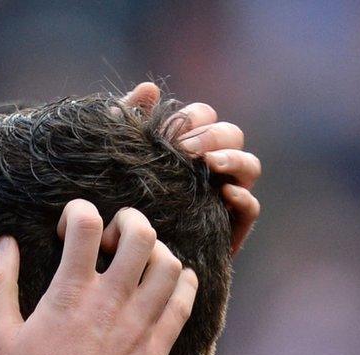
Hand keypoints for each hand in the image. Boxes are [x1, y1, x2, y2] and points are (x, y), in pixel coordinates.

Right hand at [0, 200, 197, 354]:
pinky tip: (169, 283)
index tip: (69, 230)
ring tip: (139, 264)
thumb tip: (4, 244)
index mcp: (69, 294)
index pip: (86, 223)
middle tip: (113, 239)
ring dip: (156, 252)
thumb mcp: (0, 336)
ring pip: (169, 264)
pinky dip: (182, 283)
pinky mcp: (156, 350)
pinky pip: (183, 303)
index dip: (79, 212)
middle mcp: (110, 303)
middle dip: (128, 221)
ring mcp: (138, 326)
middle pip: (140, 234)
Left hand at [119, 82, 260, 254]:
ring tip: (211, 165)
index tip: (171, 133)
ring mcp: (223, 197)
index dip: (194, 118)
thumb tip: (150, 88)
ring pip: (249, 166)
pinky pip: (251, 209)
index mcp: (185, 144)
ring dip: (234, 159)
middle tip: (186, 151)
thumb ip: (127, 121)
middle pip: (231, 135)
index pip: (204, 116)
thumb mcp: (112, 160)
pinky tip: (227, 195)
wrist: (110, 261)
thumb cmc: (108, 202)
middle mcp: (209, 168)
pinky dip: (245, 198)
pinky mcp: (229, 231)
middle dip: (213, 136)